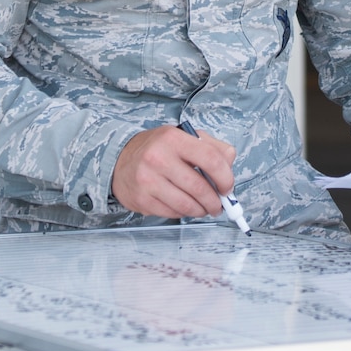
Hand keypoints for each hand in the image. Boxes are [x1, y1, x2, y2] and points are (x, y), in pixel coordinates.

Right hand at [111, 125, 236, 218]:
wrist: (120, 160)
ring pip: (188, 205)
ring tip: (203, 207)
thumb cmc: (157, 149)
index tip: (227, 188)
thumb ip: (211, 146)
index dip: (226, 178)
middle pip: (200, 188)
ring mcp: (148, 180)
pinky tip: (183, 206)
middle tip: (218, 205)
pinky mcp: (142, 199)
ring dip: (201, 210)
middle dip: (215, 201)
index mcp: (173, 138)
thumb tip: (230, 163)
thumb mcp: (183, 138)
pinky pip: (173, 213)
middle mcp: (158, 157)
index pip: (211, 159)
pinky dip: (184, 213)